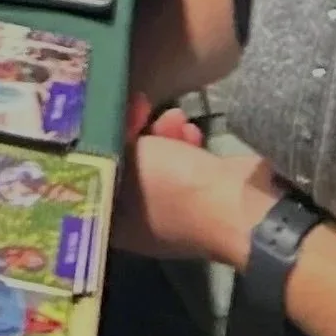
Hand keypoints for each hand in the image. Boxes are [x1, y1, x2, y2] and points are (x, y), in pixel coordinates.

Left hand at [112, 123, 277, 267]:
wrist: (240, 205)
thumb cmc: (175, 186)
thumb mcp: (132, 161)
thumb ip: (114, 144)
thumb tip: (107, 134)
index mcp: (121, 226)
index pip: (95, 179)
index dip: (99, 146)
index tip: (108, 119)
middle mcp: (145, 223)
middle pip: (129, 168)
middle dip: (136, 134)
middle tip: (143, 109)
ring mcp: (177, 211)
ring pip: (158, 163)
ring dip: (163, 134)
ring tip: (176, 117)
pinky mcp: (203, 195)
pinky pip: (184, 165)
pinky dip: (184, 145)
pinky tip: (193, 130)